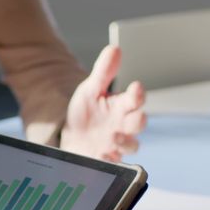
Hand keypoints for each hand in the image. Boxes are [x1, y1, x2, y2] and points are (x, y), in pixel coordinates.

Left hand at [60, 46, 146, 161]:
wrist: (70, 137)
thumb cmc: (86, 112)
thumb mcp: (91, 90)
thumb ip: (103, 72)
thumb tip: (114, 49)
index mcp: (121, 106)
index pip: (135, 99)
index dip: (138, 94)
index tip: (136, 87)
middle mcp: (122, 125)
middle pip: (139, 123)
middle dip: (139, 119)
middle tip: (134, 115)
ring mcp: (115, 143)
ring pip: (131, 145)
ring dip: (125, 141)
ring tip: (114, 136)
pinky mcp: (106, 158)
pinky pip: (113, 161)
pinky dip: (110, 158)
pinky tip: (102, 153)